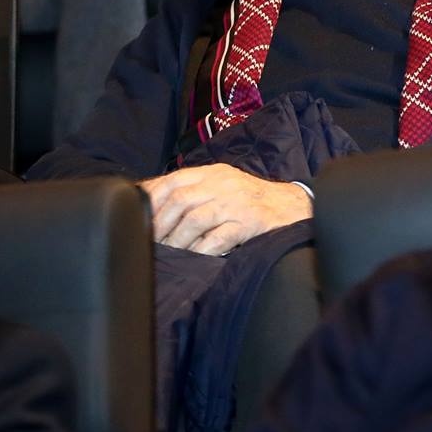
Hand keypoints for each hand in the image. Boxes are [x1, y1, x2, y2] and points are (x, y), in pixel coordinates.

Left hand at [140, 164, 312, 254]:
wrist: (293, 206)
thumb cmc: (251, 199)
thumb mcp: (222, 185)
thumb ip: (193, 189)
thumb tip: (151, 198)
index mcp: (213, 173)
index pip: (173, 181)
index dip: (152, 199)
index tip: (138, 217)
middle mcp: (223, 184)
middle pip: (181, 200)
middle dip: (161, 223)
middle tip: (151, 242)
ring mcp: (236, 203)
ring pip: (196, 219)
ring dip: (177, 239)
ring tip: (169, 253)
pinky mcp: (250, 222)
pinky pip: (219, 238)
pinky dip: (202, 249)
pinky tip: (194, 258)